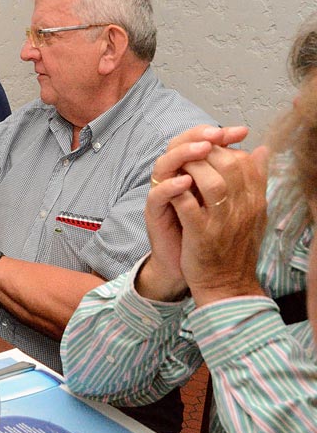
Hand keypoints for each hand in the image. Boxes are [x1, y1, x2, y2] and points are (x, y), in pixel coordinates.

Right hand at [139, 126, 249, 299]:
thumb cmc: (216, 233)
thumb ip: (242, 175)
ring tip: (203, 150)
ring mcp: (163, 194)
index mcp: (193, 172)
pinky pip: (157, 194)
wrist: (204, 271)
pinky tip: (187, 182)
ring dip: (183, 154)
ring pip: (164, 164)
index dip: (219, 133)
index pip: (201, 141)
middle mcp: (175, 178)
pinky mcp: (154, 212)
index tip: (241, 132)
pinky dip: (170, 186)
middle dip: (198, 136)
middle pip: (178, 145)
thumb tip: (262, 150)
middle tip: (216, 136)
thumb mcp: (234, 200)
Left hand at [170, 144, 268, 305]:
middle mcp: (243, 209)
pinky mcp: (200, 234)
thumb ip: (256, 181)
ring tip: (180, 166)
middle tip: (189, 152)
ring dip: (192, 167)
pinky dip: (178, 191)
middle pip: (230, 165)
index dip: (224, 147)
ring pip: (211, 182)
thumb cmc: (234, 246)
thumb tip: (261, 150)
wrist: (225, 285)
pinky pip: (188, 205)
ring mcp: (222, 222)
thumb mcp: (252, 212)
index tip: (206, 148)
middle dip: (206, 151)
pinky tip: (171, 186)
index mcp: (255, 202)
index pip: (246, 161)